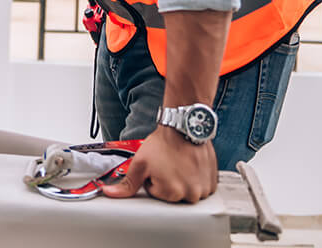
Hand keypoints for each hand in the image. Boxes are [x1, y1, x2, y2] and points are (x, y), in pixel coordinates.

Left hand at [101, 126, 217, 202]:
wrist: (183, 127)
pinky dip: (195, 178)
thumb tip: (109, 193)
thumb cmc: (164, 143)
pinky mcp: (213, 182)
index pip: (156, 194)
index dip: (152, 179)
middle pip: (172, 195)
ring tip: (179, 163)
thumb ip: (126, 183)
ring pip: (187, 191)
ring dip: (182, 180)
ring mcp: (204, 189)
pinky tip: (189, 165)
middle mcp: (191, 194)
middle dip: (167, 182)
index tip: (156, 167)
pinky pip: (201, 186)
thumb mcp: (140, 163)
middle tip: (167, 164)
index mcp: (172, 193)